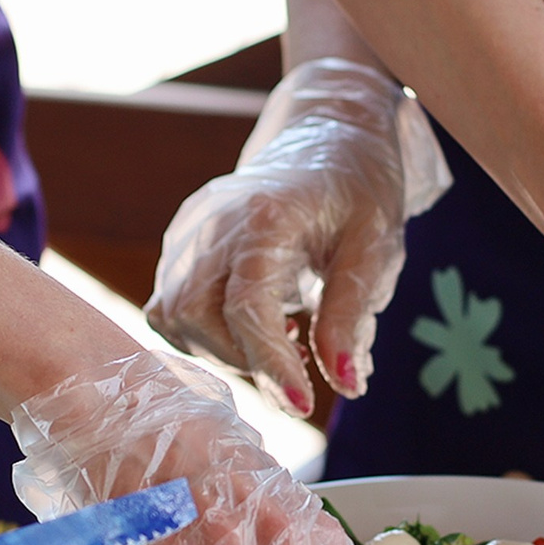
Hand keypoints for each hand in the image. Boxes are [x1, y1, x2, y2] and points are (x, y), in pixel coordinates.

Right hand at [147, 59, 450, 414]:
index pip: (247, 307)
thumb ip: (352, 316)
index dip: (270, 365)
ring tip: (280, 337)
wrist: (325, 137)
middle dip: (244, 360)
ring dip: (222, 348)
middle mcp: (210, 223)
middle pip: (195, 317)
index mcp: (263, 218)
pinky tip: (251, 324)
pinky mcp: (178, 243)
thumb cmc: (358, 192)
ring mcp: (186, 231)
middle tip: (298, 360)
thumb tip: (347, 383)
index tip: (302, 407)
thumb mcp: (375, 250)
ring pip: (172, 316)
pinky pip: (168, 306)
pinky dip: (203, 332)